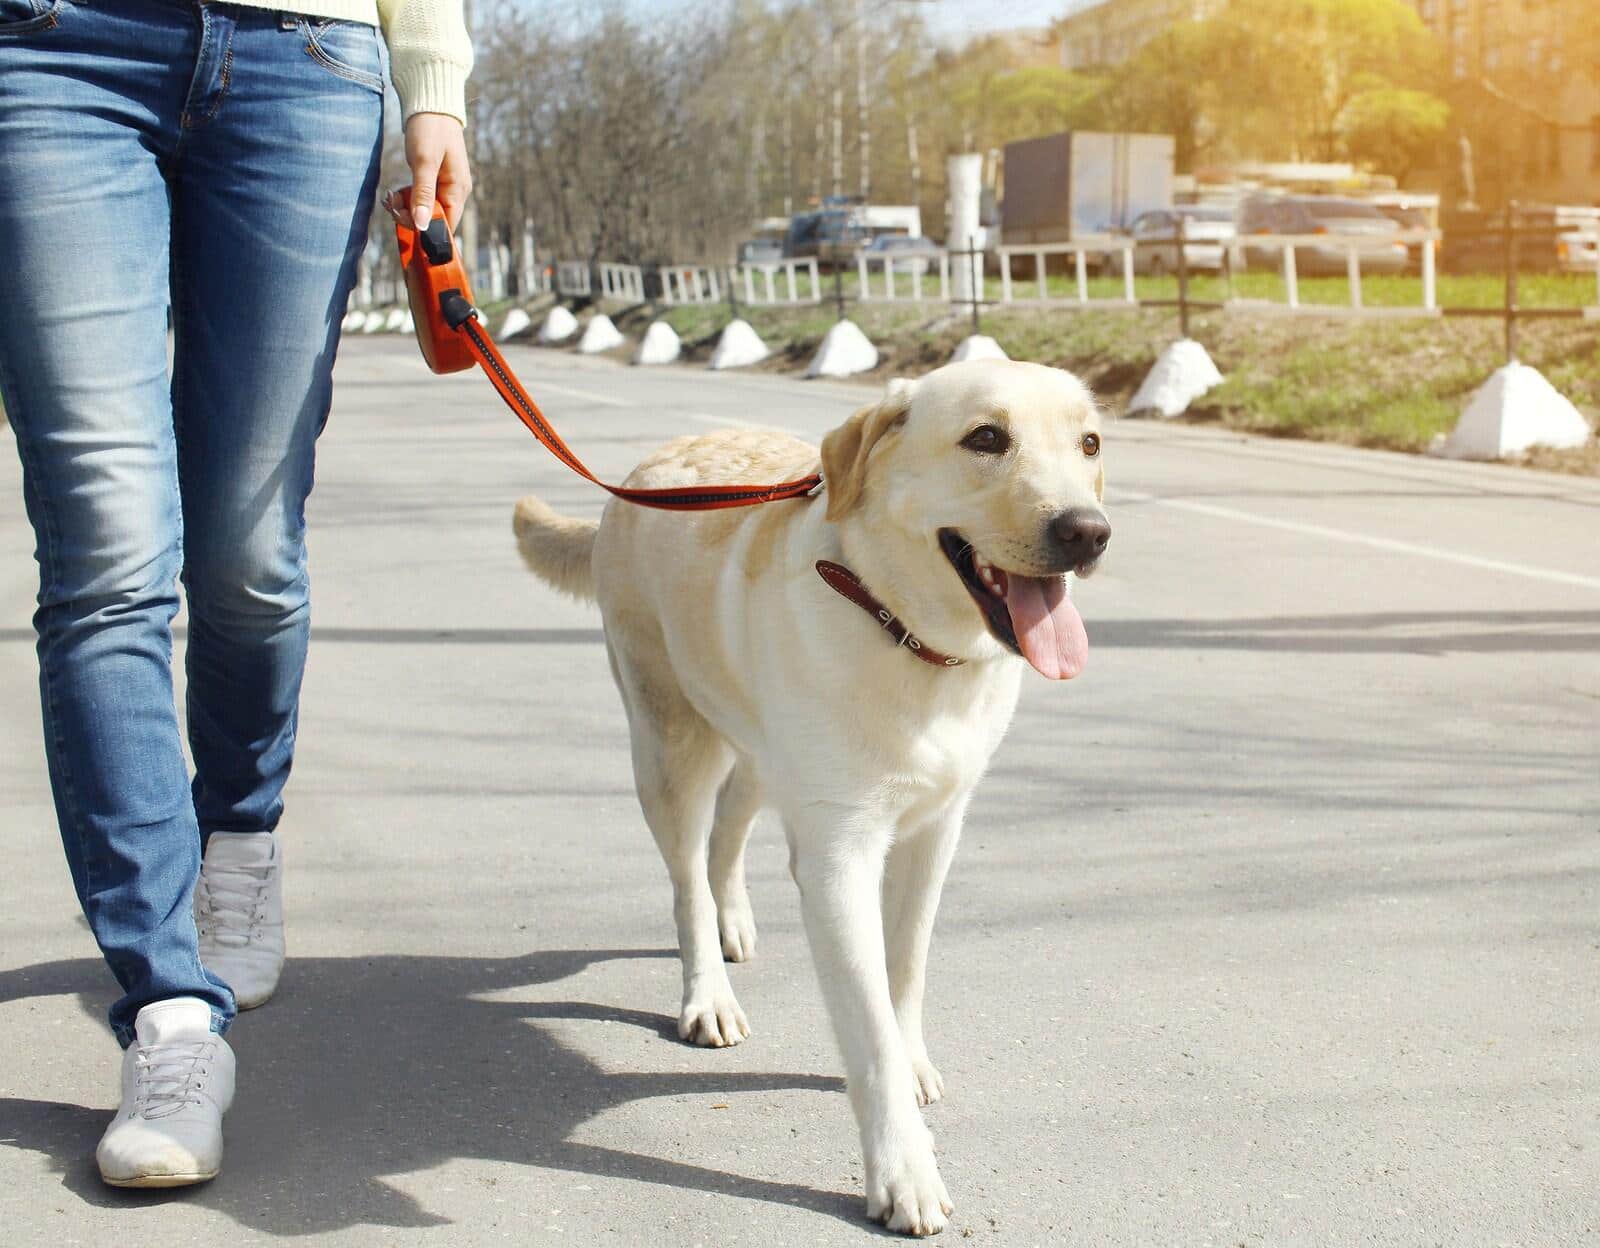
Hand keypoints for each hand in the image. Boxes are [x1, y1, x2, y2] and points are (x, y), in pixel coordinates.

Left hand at [386, 113, 471, 230]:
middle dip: (410, 217)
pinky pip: (420, 199)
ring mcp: (444, 186)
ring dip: (405, 208)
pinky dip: (406, 199)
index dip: (427, 230)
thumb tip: (422, 225)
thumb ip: (423, 194)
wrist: (430, 104)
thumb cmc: (430, 130)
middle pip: (434, 219)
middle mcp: (455, 192)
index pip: (447, 225)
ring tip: (390, 197)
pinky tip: (394, 193)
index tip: (404, 222)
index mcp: (458, 190)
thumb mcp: (424, 162)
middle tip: (391, 204)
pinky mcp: (433, 180)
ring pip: (424, 210)